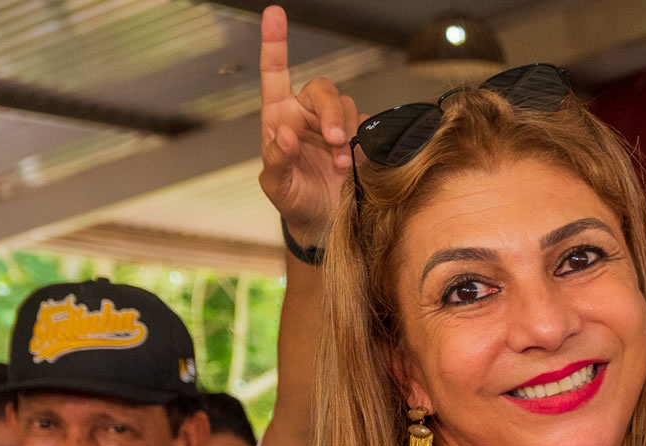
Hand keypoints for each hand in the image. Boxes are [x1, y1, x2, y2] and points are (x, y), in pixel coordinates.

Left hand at [258, 5, 358, 241]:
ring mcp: (337, 127)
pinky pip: (370, 128)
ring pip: (349, 109)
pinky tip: (357, 164)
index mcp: (280, 117)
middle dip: (332, 113)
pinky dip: (366, 144)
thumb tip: (285, 135)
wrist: (324, 225)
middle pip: (324, 91)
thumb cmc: (295, 202)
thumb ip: (277, 160)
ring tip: (341, 167)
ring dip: (348, 134)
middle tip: (335, 142)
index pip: (275, 72)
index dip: (275, 43)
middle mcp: (308, 115)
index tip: (275, 14)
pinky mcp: (361, 141)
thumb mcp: (277, 186)